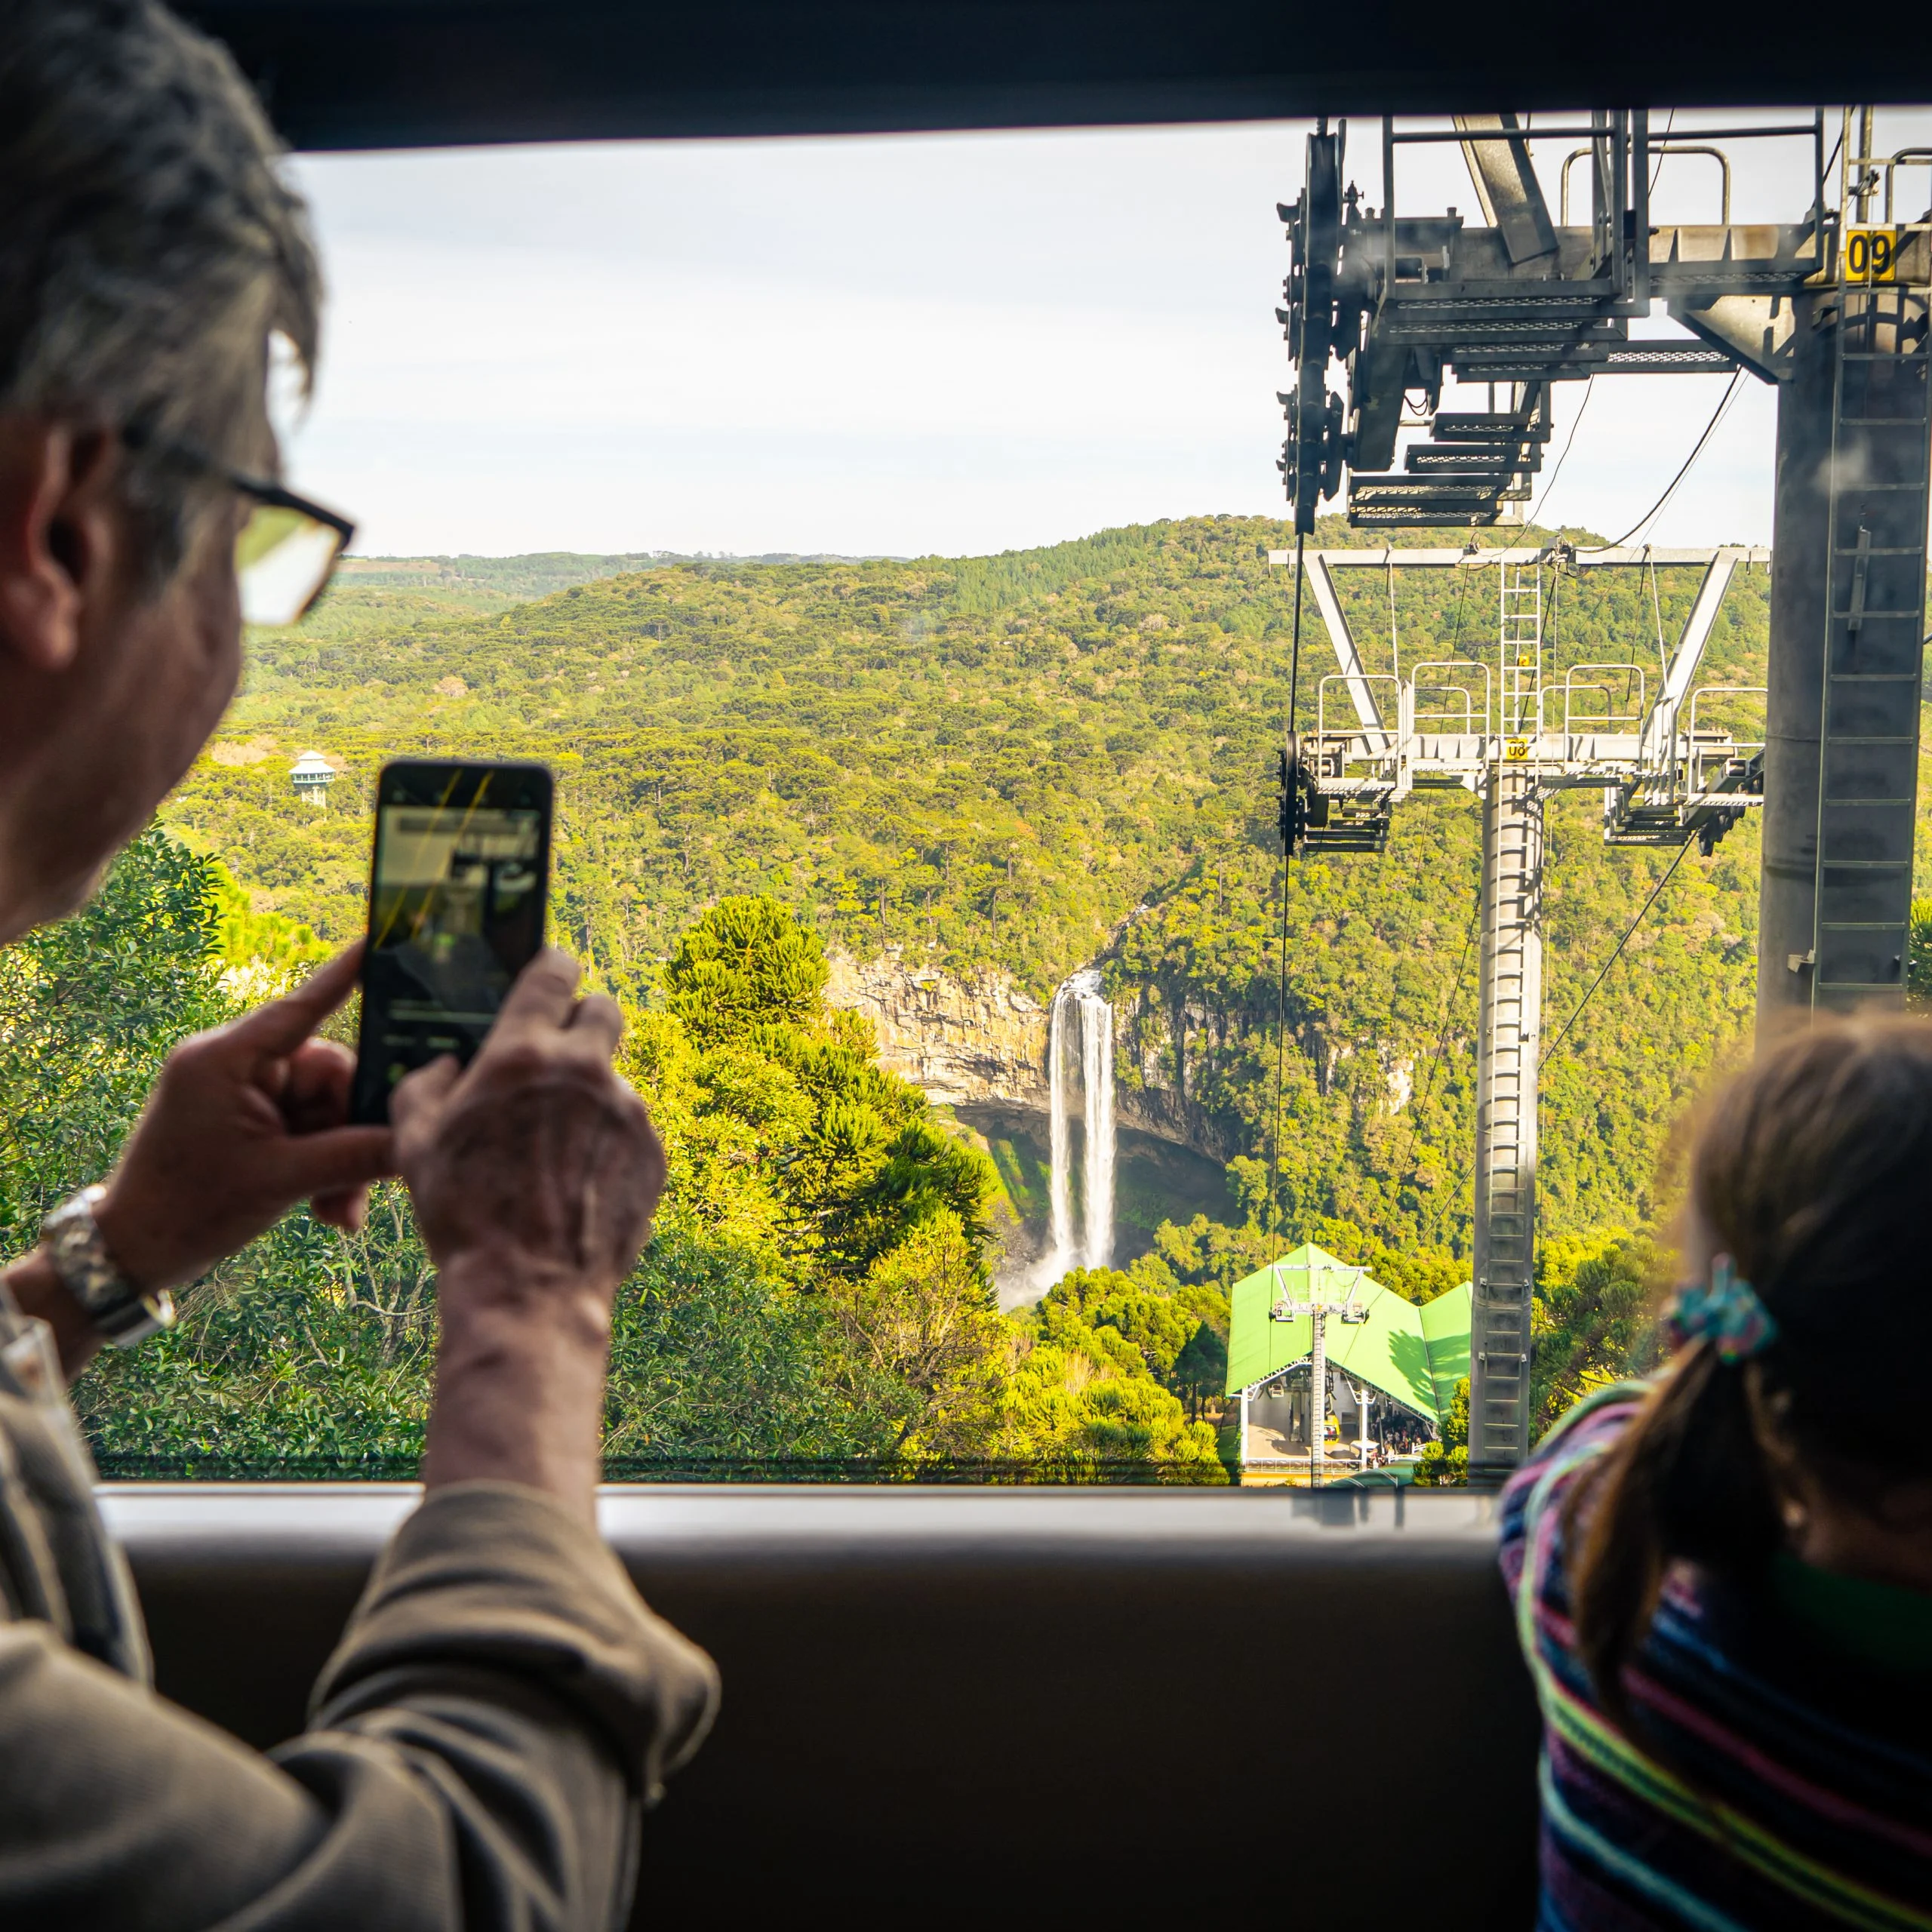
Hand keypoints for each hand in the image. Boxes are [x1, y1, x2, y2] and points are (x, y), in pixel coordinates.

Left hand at [93, 945, 394, 1292]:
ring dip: (339, 1159)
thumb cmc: (189, 1210)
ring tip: (339, 1210)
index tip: (379, 939)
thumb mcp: (281, 1182)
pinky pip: (306, 1127)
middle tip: (362, 1188)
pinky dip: (322, 1164)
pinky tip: (327, 1208)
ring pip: (324, 1108)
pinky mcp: (246, 1117)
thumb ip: (354, 1156)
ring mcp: (239, 1091)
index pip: (301, 1007)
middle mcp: (233, 1064)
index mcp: (226, 1060)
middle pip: (328, 1075)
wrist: (134, 1252)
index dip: (345, 975)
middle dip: (350, 1130)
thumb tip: (415, 1139)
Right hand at [394, 949, 664, 1516]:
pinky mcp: (653, 1151)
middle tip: (556, 1055)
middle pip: (604, 1009)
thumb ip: (425, 1085)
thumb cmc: (464, 1213)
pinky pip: (629, 1129)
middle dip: (582, 1021)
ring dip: (589, 1096)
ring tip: (553, 1150)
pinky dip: (607, 1143)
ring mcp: (628, 1110)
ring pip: (614, 1077)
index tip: (547, 975)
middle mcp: (585, 1069)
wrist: (530, 1287)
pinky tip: (576, 1183)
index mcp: (523, 1053)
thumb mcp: (416, 1143)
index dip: (550, 967)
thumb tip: (448, 1065)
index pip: (553, 971)